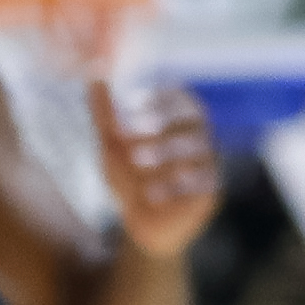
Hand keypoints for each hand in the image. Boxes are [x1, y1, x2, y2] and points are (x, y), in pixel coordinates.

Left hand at [93, 79, 221, 262]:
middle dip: (164, 126)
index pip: (184, 102)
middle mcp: (201, 141)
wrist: (139, 225)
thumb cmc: (132, 179)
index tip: (133, 102)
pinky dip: (175, 188)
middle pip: (195, 125)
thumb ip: (106, 116)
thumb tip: (95, 80)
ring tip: (137, 162)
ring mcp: (208, 167)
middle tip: (132, 133)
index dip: (163, 99)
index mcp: (182, 124)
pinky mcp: (209, 194)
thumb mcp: (113, 147)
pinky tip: (150, 194)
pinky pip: (202, 186)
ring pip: (200, 154)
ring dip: (167, 154)